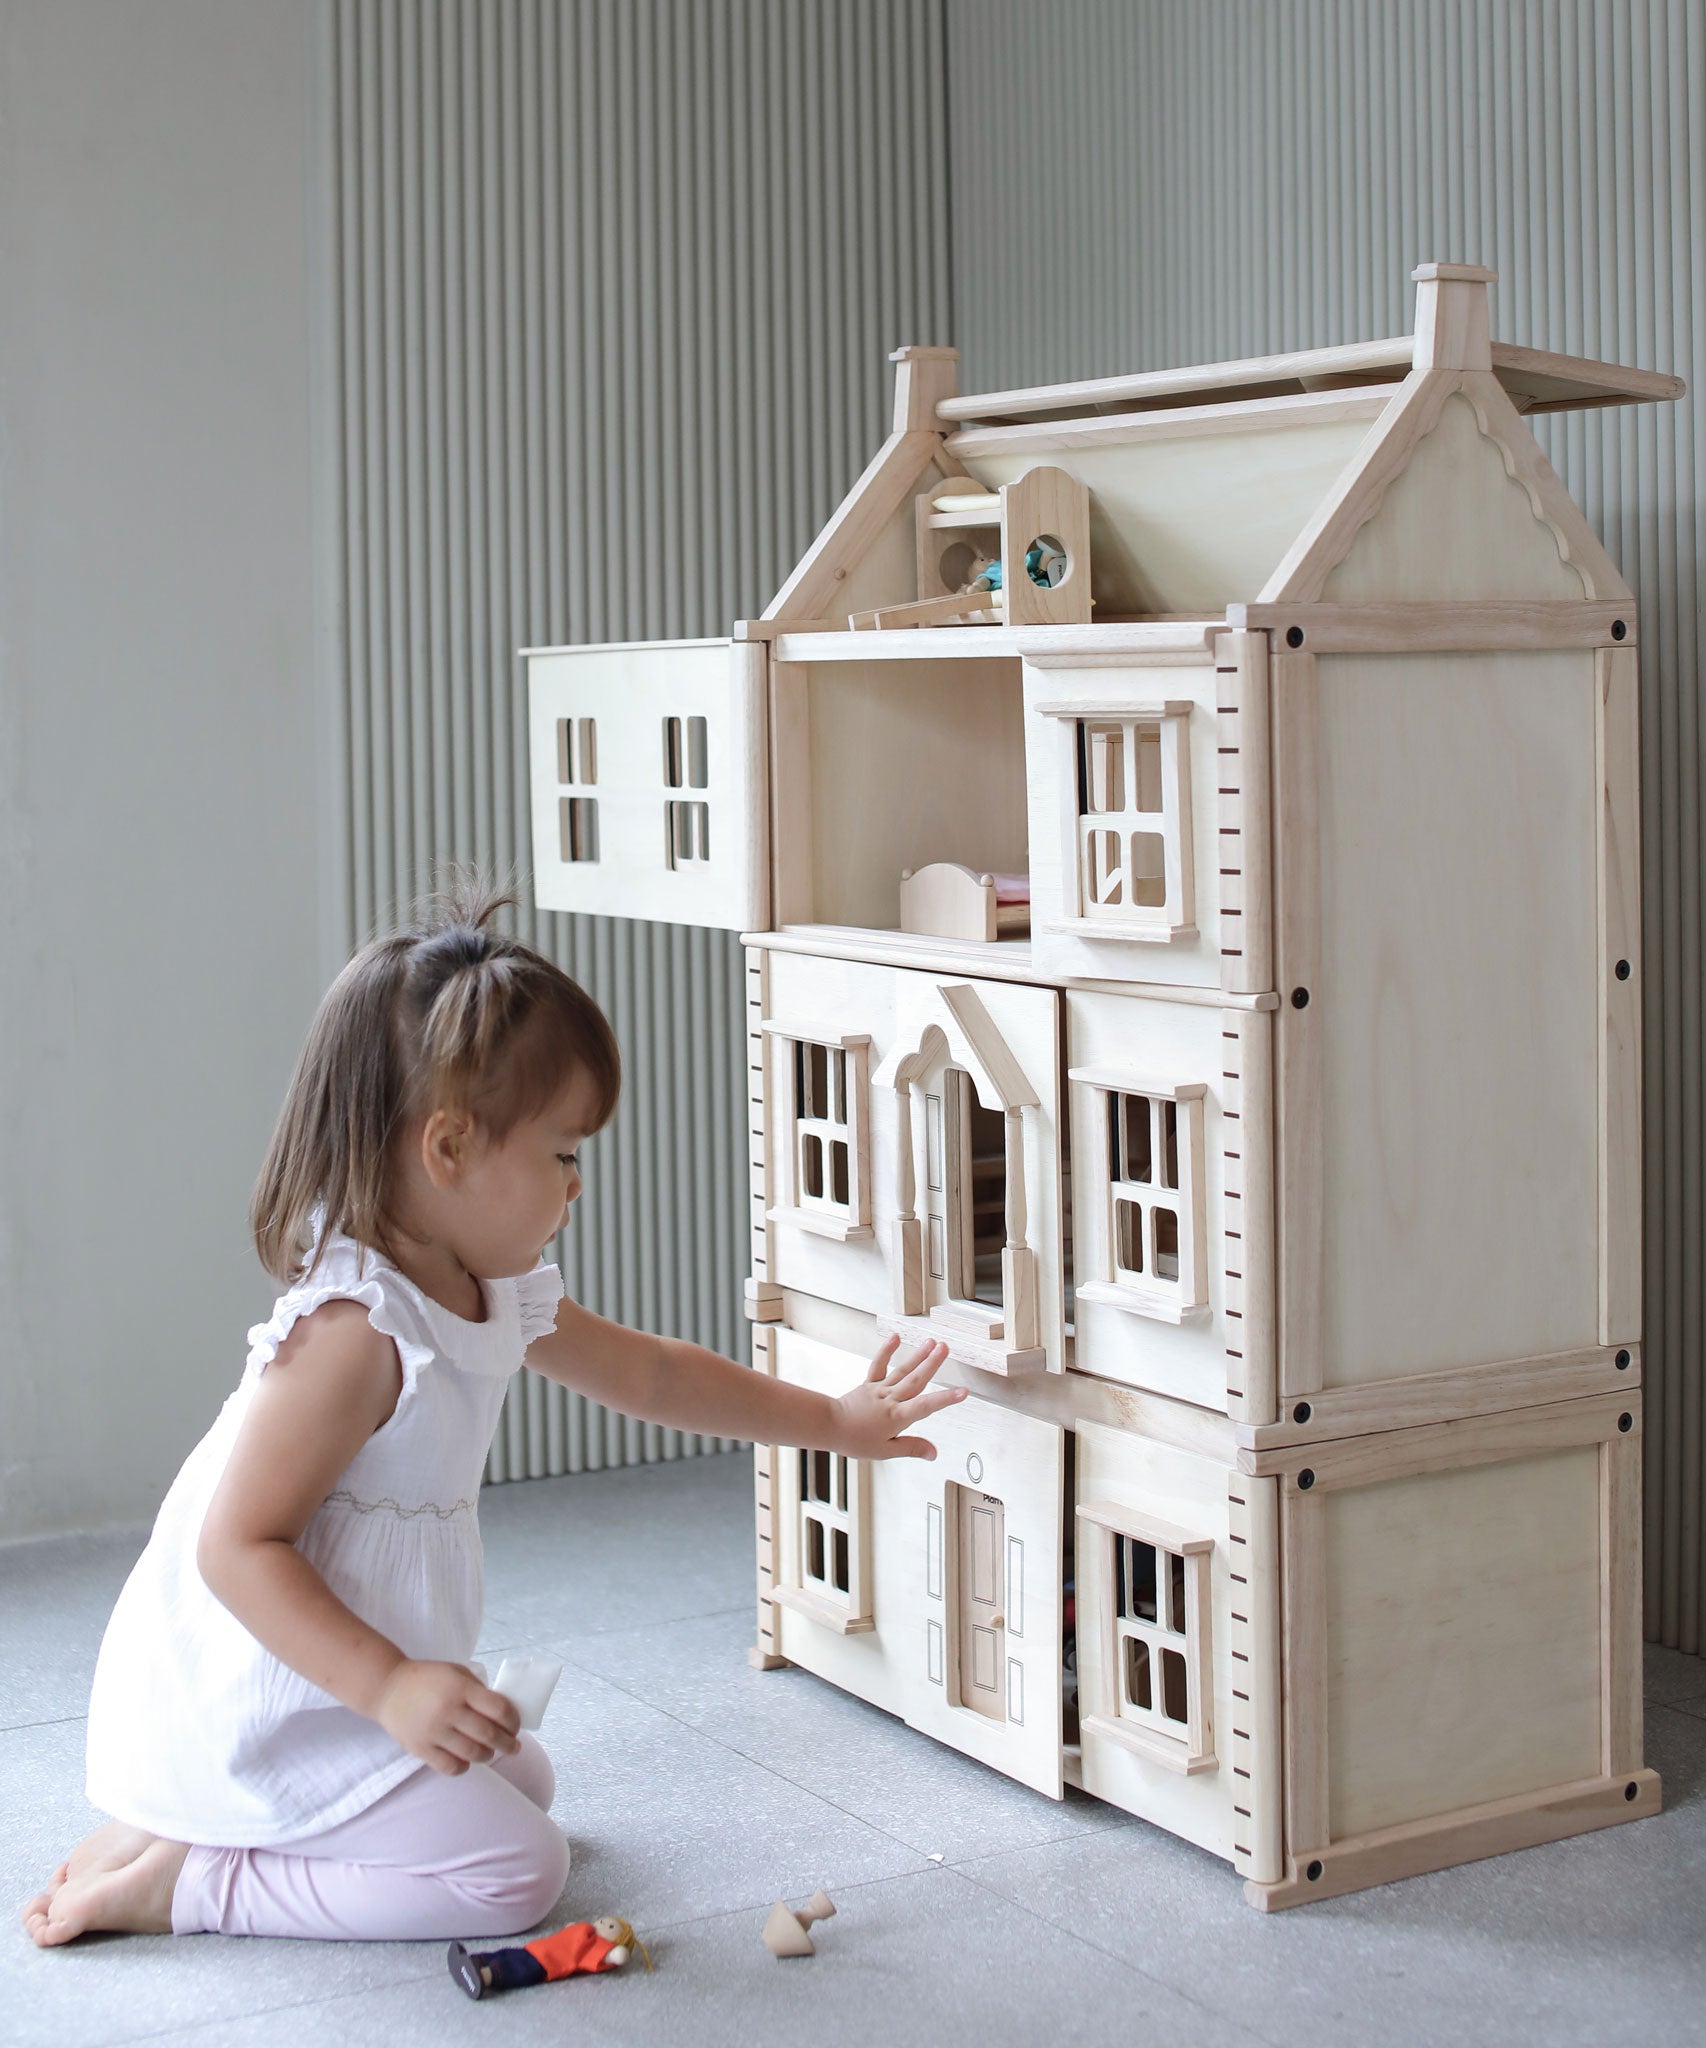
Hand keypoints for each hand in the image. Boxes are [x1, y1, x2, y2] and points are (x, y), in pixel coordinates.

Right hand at [372, 1659, 522, 1774]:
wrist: (388, 1688)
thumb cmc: (428, 1678)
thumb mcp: (457, 1673)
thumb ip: (479, 1691)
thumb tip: (503, 1714)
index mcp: (461, 1688)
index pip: (499, 1709)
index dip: (513, 1721)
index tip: (516, 1726)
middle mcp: (449, 1710)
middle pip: (489, 1735)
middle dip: (508, 1744)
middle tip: (514, 1747)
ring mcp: (434, 1732)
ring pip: (472, 1754)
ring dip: (488, 1756)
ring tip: (491, 1753)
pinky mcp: (421, 1749)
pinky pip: (450, 1767)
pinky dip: (464, 1767)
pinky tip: (467, 1761)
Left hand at [831, 1336, 965, 1459]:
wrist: (829, 1426)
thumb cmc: (855, 1440)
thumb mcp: (886, 1451)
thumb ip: (911, 1448)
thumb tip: (933, 1452)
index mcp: (897, 1417)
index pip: (925, 1407)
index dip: (945, 1400)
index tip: (962, 1392)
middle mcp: (890, 1399)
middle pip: (915, 1380)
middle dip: (932, 1364)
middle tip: (945, 1348)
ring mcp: (879, 1389)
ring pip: (902, 1370)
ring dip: (918, 1355)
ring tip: (932, 1342)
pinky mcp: (869, 1384)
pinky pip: (879, 1365)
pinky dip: (886, 1350)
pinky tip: (895, 1337)